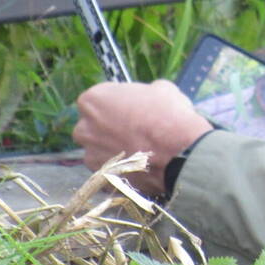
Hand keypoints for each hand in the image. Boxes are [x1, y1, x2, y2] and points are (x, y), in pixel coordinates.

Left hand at [73, 79, 212, 195]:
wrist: (180, 153)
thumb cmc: (169, 115)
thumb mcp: (161, 89)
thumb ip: (143, 93)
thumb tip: (147, 97)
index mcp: (93, 99)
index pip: (99, 98)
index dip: (117, 102)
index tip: (131, 107)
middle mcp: (84, 127)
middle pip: (93, 124)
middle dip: (109, 125)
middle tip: (134, 127)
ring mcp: (90, 155)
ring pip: (99, 148)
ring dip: (114, 147)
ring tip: (139, 148)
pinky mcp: (102, 176)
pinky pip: (110, 168)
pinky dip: (121, 166)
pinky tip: (140, 163)